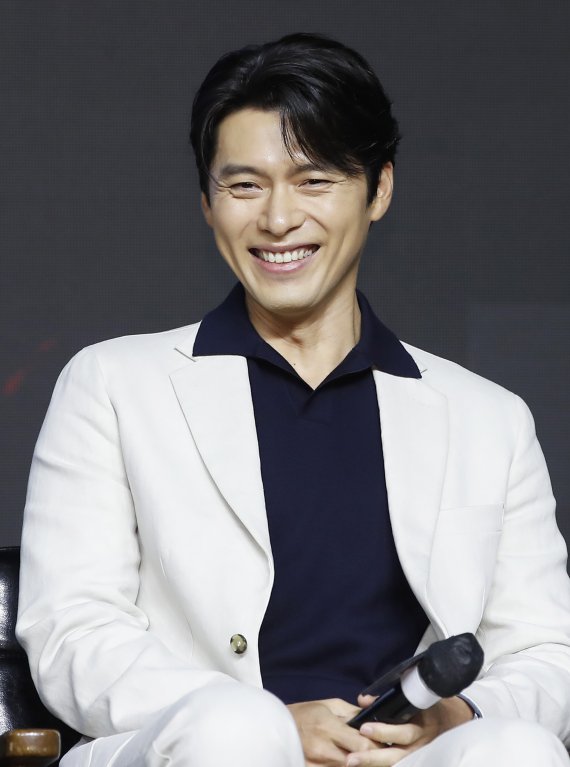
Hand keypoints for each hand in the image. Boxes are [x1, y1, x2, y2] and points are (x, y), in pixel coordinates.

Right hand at [287, 698, 378, 765]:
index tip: (383, 744)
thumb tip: (374, 715)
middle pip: (358, 762)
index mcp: (329, 727)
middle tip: (377, 753)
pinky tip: (346, 759)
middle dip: (370, 758)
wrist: (278, 727)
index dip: (376, 746)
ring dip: (357, 762)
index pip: (363, 744)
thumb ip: (353, 713)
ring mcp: (317, 764)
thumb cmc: (306, 713)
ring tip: (357, 754)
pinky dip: (343, 766)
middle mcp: (324, 749)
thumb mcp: (330, 705)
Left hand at [343, 695, 473, 765]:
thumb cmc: (428, 706)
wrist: (453, 721)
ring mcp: (419, 757)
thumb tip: (364, 700)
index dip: (384, 732)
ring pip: (396, 765)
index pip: (403, 732)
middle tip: (351, 758)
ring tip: (351, 764)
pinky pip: (400, 766)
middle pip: (397, 756)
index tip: (364, 728)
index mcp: (420, 726)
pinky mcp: (416, 762)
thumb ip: (389, 698)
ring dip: (373, 765)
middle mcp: (420, 745)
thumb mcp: (414, 697)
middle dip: (373, 757)